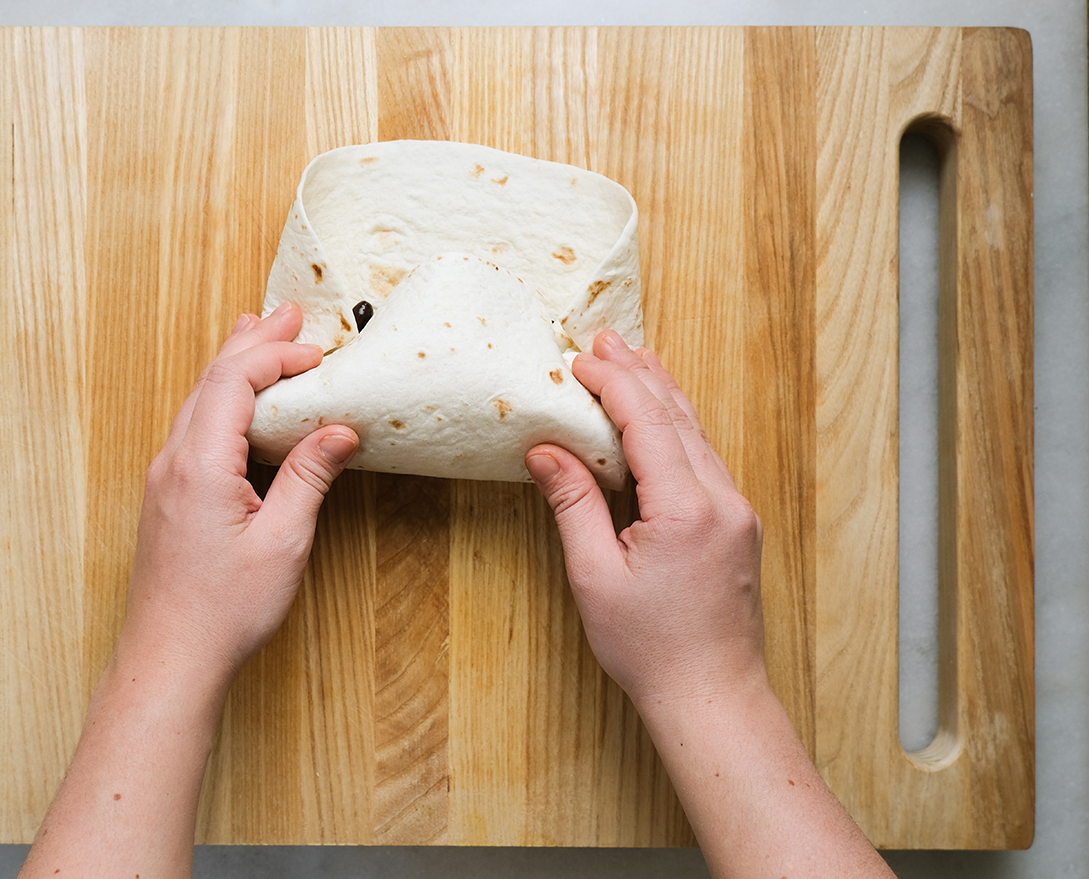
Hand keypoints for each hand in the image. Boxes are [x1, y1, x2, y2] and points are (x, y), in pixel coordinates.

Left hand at [123, 301, 358, 681]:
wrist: (169, 657)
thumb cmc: (224, 609)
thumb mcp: (283, 541)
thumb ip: (310, 476)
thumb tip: (339, 430)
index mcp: (200, 464)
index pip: (235, 380)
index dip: (277, 356)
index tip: (318, 353)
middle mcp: (173, 461)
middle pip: (212, 378)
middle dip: (253, 341)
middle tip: (289, 312)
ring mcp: (165, 477)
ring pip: (199, 399)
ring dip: (234, 365)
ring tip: (263, 335)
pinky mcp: (168, 494)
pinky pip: (194, 426)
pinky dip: (222, 398)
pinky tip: (239, 402)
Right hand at [525, 330, 764, 714]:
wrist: (713, 696)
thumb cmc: (651, 648)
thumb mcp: (595, 575)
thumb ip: (572, 504)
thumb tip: (546, 450)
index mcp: (686, 508)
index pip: (647, 422)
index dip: (611, 384)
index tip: (579, 360)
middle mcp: (722, 499)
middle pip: (677, 416)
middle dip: (638, 373)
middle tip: (605, 339)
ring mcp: (736, 511)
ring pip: (697, 433)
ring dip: (661, 394)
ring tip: (633, 359)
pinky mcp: (737, 525)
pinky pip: (706, 458)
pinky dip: (677, 428)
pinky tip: (661, 416)